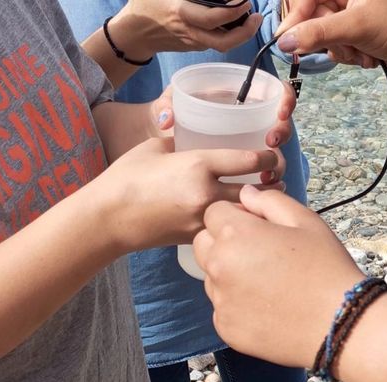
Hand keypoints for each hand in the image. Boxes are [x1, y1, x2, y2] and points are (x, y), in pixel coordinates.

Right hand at [100, 139, 281, 251]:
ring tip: (267, 200)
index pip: (249, 161)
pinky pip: (227, 229)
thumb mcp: (156, 148)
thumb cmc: (127, 177)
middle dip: (272, 184)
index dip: (268, 158)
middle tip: (278, 179)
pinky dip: (239, 223)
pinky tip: (244, 218)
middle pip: (257, 191)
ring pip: (246, 215)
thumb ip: (182, 143)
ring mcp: (202, 219)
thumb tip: (197, 140)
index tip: (272, 155)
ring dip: (259, 207)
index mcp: (199, 165)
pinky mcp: (196, 237)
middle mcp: (206, 194)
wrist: (108, 217)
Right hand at [125, 0, 262, 53]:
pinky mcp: (195, 45)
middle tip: (257, 16)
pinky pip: (216, 42)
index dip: (232, 12)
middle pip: (224, 42)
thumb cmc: (146, 4)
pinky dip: (230, 34)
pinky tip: (237, 22)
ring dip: (241, 35)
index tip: (245, 1)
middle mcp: (190, 31)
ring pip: (223, 45)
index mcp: (181, 13)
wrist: (135, 33)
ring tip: (252, 19)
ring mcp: (193, 42)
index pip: (212, 18)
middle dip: (245, 32)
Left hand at [151, 82, 294, 184]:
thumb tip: (167, 119)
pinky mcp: (246, 172)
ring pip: (276, 157)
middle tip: (271, 141)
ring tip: (267, 174)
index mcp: (241, 99)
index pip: (275, 93)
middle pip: (281, 127)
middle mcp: (251, 123)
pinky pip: (263, 178)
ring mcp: (250, 148)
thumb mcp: (168, 104)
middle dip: (282, 134)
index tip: (280, 112)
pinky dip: (265, 187)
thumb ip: (166, 106)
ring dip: (277, 165)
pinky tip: (258, 194)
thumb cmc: (169, 117)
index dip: (286, 99)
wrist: (158, 140)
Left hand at [193, 186, 362, 366]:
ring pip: (211, 277)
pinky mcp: (225, 327)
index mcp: (235, 234)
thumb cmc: (326, 267)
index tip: (259, 227)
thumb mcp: (305, 221)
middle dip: (223, 242)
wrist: (339, 323)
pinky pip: (222, 307)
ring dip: (229, 273)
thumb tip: (246, 195)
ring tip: (268, 283)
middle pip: (203, 244)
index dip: (235, 215)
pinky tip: (268, 306)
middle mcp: (218, 266)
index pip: (213, 213)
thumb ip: (269, 201)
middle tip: (260, 253)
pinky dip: (238, 304)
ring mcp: (220, 300)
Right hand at [277, 0, 386, 69]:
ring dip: (343, 52)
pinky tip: (368, 55)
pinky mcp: (353, 31)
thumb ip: (319, 33)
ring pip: (325, 38)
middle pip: (314, 20)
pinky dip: (350, 56)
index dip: (295, 20)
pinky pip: (337, 47)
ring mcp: (348, 14)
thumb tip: (285, 41)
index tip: (285, 41)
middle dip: (330, 41)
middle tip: (349, 47)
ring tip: (364, 52)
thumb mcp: (356, 27)